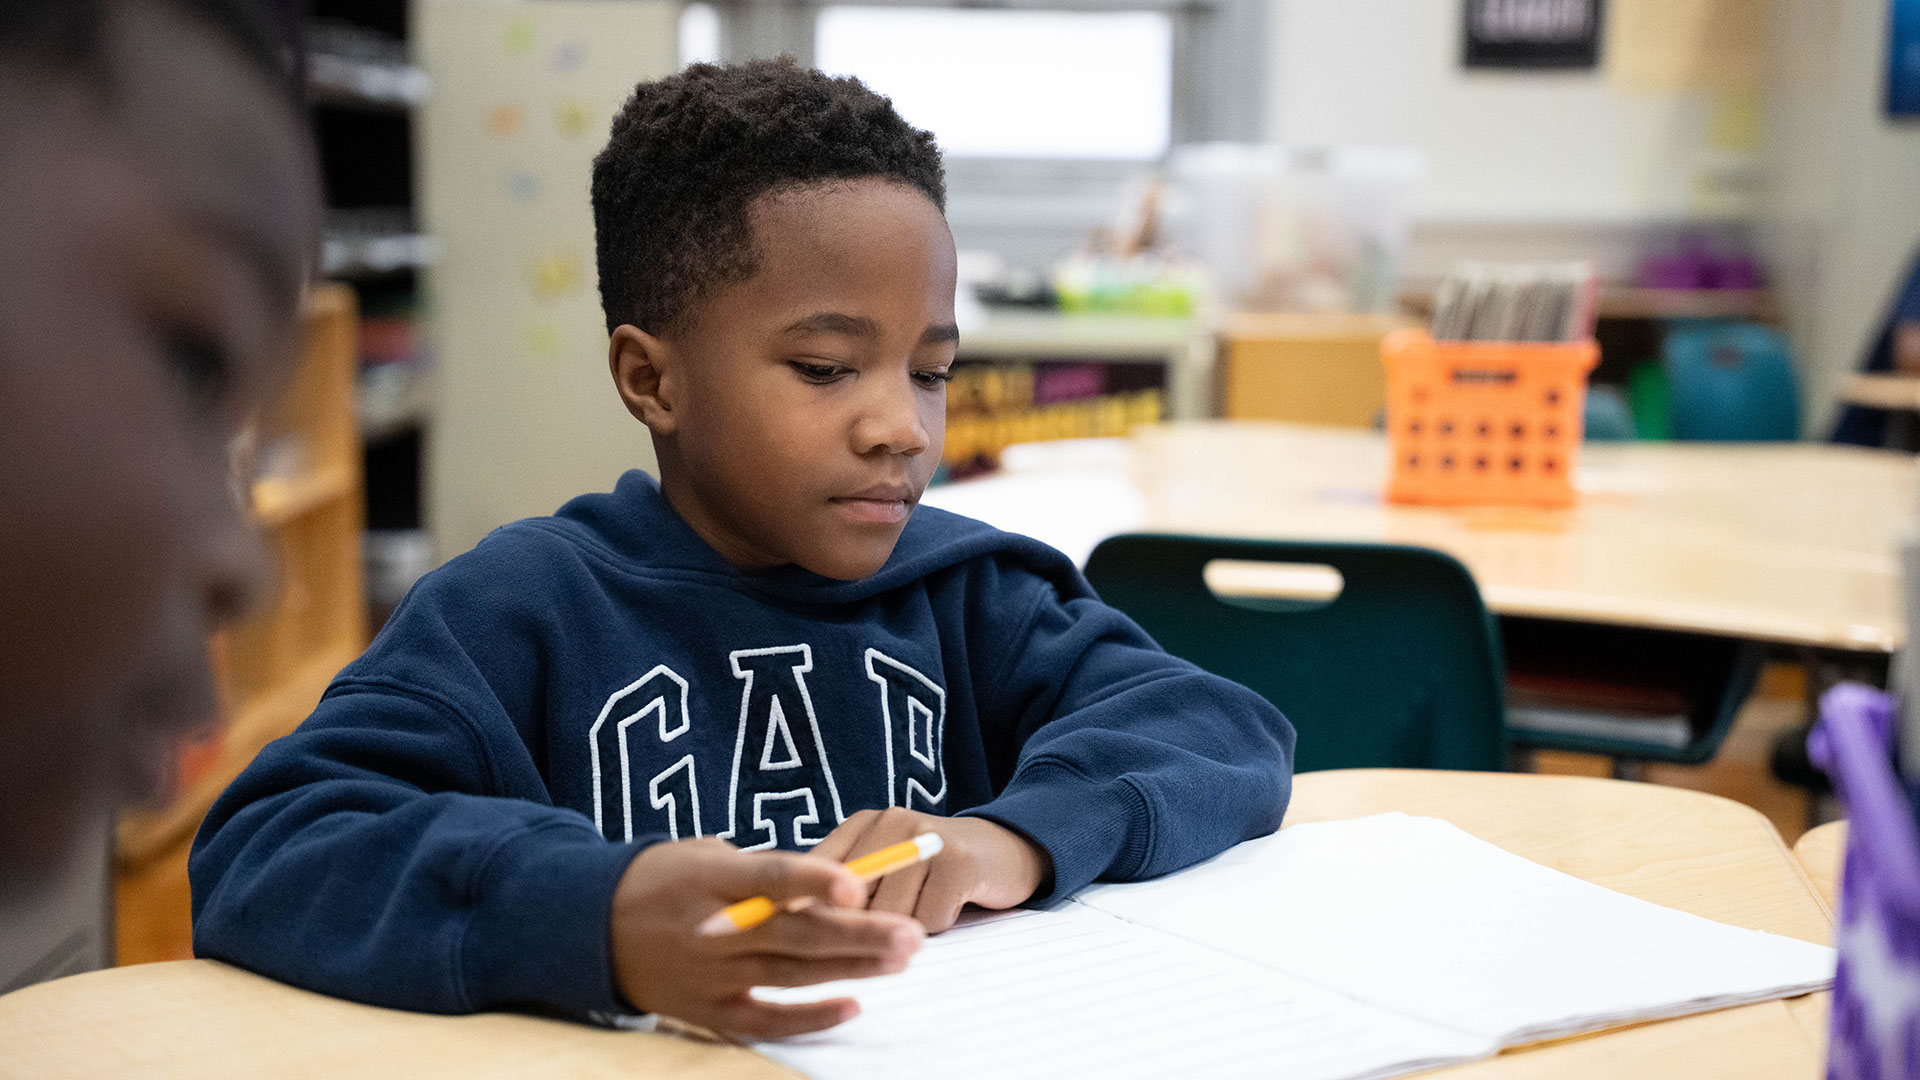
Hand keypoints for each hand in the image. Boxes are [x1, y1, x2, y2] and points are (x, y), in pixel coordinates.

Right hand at [609, 836, 923, 1037]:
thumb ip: (760, 872)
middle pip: (795, 934)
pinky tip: (853, 1004)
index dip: (814, 881)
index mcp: (708, 878)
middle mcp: (709, 930)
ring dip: (851, 968)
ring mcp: (708, 975)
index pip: (768, 877)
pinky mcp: (705, 1011)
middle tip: (911, 933)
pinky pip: (766, 1019)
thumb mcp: (702, 854)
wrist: (587, 926)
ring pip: (791, 974)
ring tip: (901, 958)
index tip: (858, 885)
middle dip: (859, 934)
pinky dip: (810, 1016)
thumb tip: (828, 886)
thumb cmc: (661, 878)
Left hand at [810, 809, 1048, 931]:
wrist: (1002, 850)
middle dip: (869, 926)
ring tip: (927, 902)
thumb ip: (844, 888)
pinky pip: (930, 919)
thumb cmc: (932, 873)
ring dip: (908, 926)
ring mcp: (925, 838)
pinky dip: (940, 923)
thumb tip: (795, 920)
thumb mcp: (883, 869)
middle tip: (894, 917)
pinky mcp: (958, 860)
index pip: (819, 874)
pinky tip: (952, 901)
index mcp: (862, 824)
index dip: (810, 910)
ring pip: (891, 916)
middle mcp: (890, 822)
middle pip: (852, 902)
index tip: (803, 934)